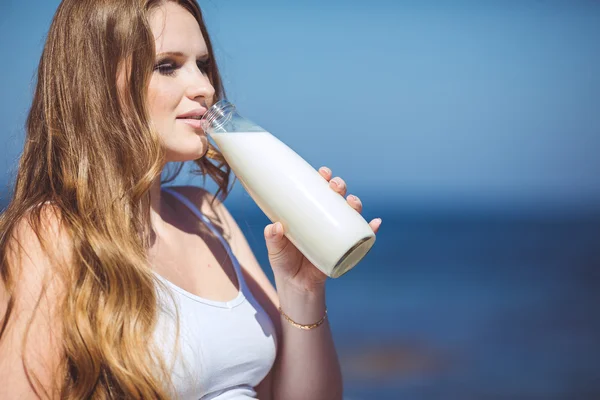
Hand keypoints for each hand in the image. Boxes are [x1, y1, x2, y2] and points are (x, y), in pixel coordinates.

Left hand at [264, 166, 381, 292]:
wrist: (296, 285)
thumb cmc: (284, 261)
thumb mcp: (275, 248)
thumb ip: (272, 238)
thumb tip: (276, 226)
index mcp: (309, 212)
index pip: (319, 189)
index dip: (324, 178)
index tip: (323, 173)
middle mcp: (325, 219)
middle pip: (337, 197)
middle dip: (339, 187)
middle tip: (334, 186)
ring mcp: (337, 233)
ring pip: (351, 213)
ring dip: (355, 204)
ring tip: (352, 203)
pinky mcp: (345, 249)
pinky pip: (362, 238)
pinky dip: (371, 230)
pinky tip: (375, 223)